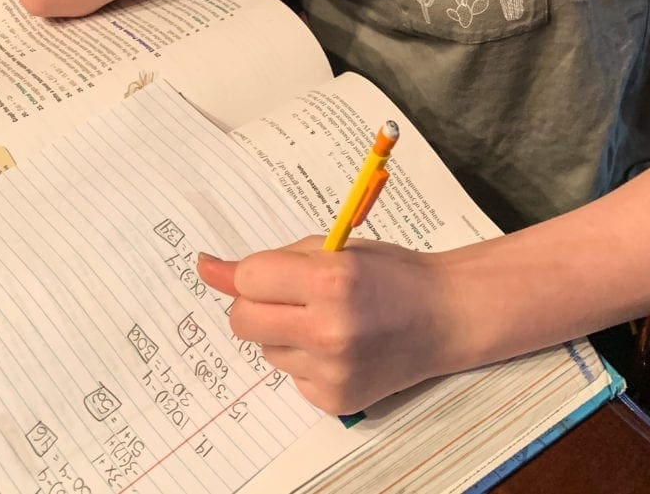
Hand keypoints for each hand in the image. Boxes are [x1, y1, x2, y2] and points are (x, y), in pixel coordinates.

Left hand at [198, 237, 452, 414]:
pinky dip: (305, 360)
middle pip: (243, 321)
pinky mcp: (335, 400)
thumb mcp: (334, 249)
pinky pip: (290, 375)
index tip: (268, 273)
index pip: (249, 279)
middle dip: (255, 305)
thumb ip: (273, 260)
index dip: (252, 273)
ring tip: (327, 320)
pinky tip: (340, 347)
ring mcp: (332, 370)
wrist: (443, 316)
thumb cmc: (389, 273)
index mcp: (330, 279)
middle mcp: (329, 329)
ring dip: (283, 333)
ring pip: (265, 349)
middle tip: (288, 297)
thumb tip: (206, 267)